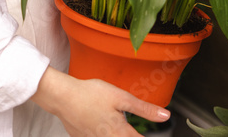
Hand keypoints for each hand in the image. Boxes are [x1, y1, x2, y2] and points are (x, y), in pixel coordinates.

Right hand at [31, 66, 170, 136]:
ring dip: (115, 133)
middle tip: (127, 125)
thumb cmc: (90, 94)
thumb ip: (144, 109)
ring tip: (113, 122)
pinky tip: (99, 123)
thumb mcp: (121, 97)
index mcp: (120, 132)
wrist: (62, 97)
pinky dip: (101, 133)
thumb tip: (165, 116)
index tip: (156, 134)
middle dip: (130, 134)